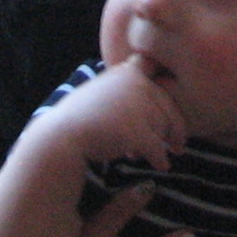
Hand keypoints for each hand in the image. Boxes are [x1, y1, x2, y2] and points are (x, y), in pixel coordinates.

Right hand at [29, 56, 184, 174]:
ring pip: (164, 128)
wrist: (59, 138)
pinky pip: (157, 148)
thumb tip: (146, 84)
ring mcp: (137, 105)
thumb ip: (123, 87)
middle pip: (167, 106)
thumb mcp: (101, 92)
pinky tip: (161, 166)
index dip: (165, 82)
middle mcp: (135, 83)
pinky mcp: (137, 130)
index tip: (169, 94)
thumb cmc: (76, 120)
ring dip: (160, 143)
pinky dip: (160, 159)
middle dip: (172, 126)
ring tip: (153, 154)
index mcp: (125, 73)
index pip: (154, 69)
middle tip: (176, 144)